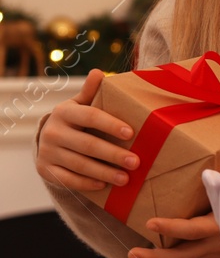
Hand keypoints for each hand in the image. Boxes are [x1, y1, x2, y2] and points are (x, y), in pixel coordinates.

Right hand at [35, 69, 138, 191]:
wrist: (49, 140)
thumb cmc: (76, 121)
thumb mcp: (80, 105)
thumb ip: (91, 92)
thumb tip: (99, 72)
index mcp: (64, 112)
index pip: (89, 116)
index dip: (110, 124)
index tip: (131, 133)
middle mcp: (53, 132)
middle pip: (87, 145)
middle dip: (113, 154)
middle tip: (136, 162)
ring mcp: (48, 152)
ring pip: (80, 164)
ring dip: (104, 173)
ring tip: (126, 179)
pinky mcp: (46, 170)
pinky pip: (68, 180)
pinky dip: (87, 183)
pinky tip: (104, 185)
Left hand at [129, 213, 219, 257]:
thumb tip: (209, 174)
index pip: (191, 231)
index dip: (170, 228)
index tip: (149, 223)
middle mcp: (218, 246)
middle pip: (181, 257)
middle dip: (155, 257)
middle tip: (132, 251)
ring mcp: (217, 253)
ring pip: (185, 256)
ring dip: (162, 254)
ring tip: (139, 250)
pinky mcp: (217, 254)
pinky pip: (194, 251)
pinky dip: (178, 247)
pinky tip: (164, 242)